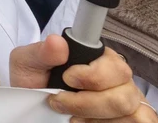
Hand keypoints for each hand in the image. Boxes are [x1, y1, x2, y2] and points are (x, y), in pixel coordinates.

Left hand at [10, 36, 157, 120]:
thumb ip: (41, 52)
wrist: (34, 105)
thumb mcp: (27, 62)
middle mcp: (120, 79)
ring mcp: (129, 101)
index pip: (115, 66)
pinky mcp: (130, 119)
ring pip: (130, 114)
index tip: (67, 79)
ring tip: (73, 116)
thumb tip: (57, 42)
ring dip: (95, 118)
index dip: (94, 76)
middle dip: (86, 103)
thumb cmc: (34, 80)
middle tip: (59, 101)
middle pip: (123, 96)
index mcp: (101, 58)